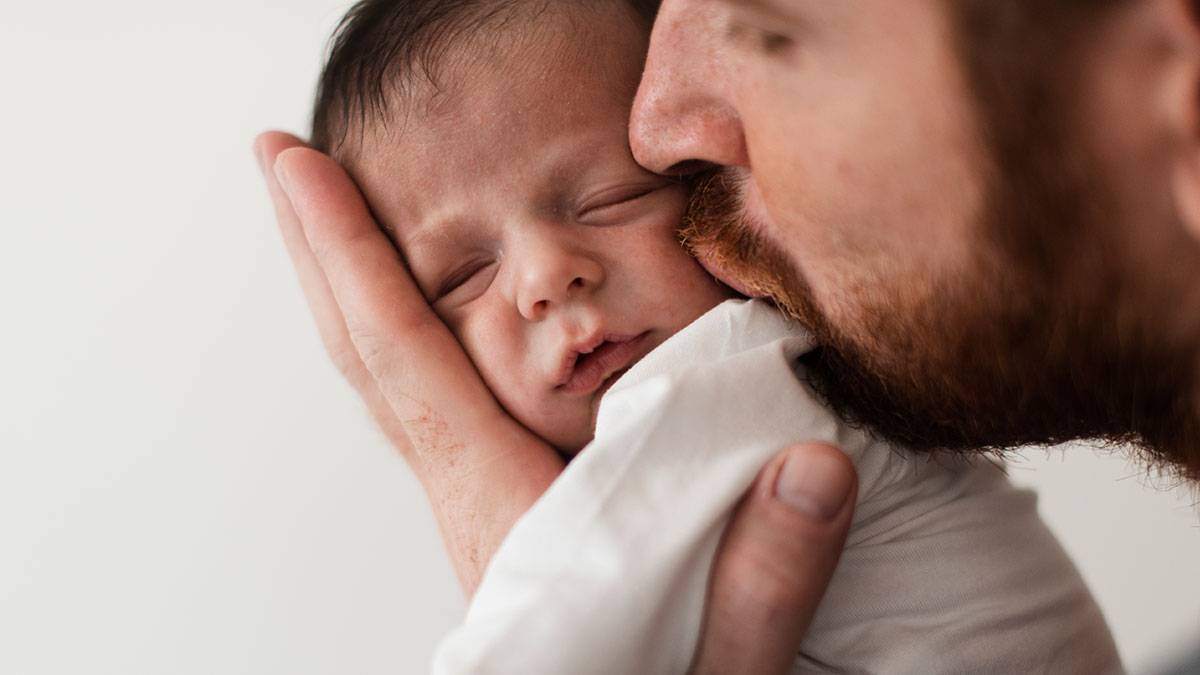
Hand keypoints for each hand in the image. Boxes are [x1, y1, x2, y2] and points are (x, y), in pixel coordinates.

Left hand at [253, 132, 855, 670]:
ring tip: (334, 210)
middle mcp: (469, 499)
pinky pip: (424, 399)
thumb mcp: (723, 660)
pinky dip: (397, 332)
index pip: (411, 360)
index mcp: (503, 510)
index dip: (352, 255)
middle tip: (280, 159)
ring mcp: (475, 506)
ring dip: (352, 286)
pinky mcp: (497, 513)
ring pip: (389, 378)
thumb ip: (765, 577)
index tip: (301, 169)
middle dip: (323, 250)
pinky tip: (417, 310)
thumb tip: (812, 465)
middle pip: (370, 358)